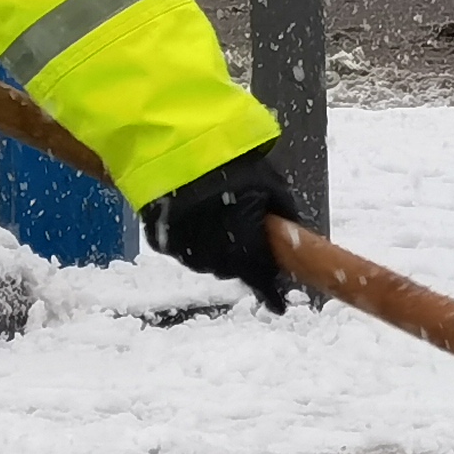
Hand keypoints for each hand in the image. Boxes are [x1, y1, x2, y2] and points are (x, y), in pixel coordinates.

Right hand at [141, 145, 300, 309]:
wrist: (177, 148)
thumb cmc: (230, 164)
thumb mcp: (270, 184)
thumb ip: (284, 211)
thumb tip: (293, 227)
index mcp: (243, 248)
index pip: (261, 279)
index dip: (271, 294)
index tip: (278, 305)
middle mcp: (212, 258)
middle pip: (233, 268)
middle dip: (244, 258)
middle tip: (249, 238)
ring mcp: (183, 251)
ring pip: (207, 259)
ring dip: (218, 247)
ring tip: (221, 219)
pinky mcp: (161, 241)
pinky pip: (182, 246)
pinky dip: (192, 236)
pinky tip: (196, 215)